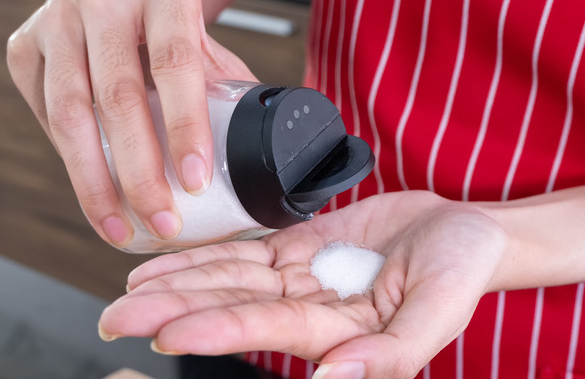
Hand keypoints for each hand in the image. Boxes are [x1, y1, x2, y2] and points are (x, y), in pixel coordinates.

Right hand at [6, 0, 254, 245]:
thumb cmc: (169, 31)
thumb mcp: (206, 46)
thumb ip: (228, 90)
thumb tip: (268, 157)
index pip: (175, 63)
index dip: (186, 127)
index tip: (195, 180)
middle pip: (119, 96)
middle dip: (141, 172)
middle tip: (164, 219)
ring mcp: (57, 18)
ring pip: (70, 114)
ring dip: (96, 182)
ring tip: (123, 225)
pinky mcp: (24, 46)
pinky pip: (45, 116)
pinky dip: (71, 162)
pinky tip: (96, 194)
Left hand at [98, 191, 506, 377]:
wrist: (468, 231)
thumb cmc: (462, 272)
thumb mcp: (439, 313)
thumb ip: (390, 354)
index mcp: (341, 334)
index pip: (269, 331)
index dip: (219, 329)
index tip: (168, 330)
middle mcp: (312, 311)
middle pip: (234, 308)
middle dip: (176, 311)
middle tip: (117, 316)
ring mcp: (303, 279)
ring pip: (231, 280)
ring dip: (180, 284)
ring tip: (128, 291)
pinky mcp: (302, 247)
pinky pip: (247, 253)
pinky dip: (206, 257)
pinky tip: (166, 263)